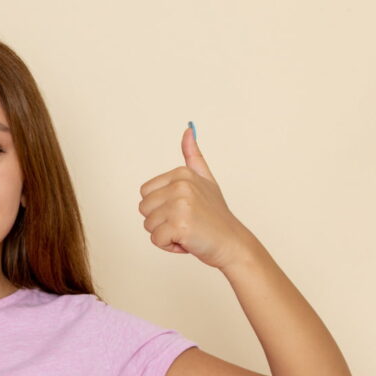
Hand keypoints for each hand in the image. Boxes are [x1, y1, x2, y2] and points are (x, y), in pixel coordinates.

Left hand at [137, 125, 258, 270]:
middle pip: (143, 209)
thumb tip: (188, 129)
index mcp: (181, 174)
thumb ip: (193, 157)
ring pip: (148, 225)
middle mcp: (180, 186)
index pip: (145, 194)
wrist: (232, 243)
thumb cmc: (216, 216)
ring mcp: (180, 204)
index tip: (182, 210)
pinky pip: (156, 239)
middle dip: (160, 221)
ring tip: (187, 230)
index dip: (160, 207)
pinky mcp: (179, 225)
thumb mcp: (206, 180)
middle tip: (185, 222)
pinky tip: (187, 240)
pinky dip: (169, 245)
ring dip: (165, 234)